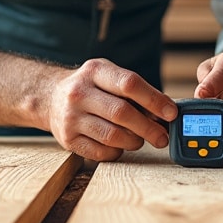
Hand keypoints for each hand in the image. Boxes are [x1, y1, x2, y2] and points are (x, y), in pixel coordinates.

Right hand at [44, 58, 177, 161]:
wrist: (51, 98)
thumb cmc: (90, 87)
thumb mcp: (108, 76)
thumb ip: (135, 91)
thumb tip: (166, 112)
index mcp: (94, 71)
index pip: (129, 84)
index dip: (155, 99)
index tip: (171, 113)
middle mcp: (79, 93)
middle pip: (122, 113)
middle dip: (149, 128)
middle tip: (162, 136)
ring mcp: (71, 117)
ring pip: (113, 136)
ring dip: (134, 141)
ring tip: (139, 139)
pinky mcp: (68, 140)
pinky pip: (101, 151)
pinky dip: (117, 151)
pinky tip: (119, 144)